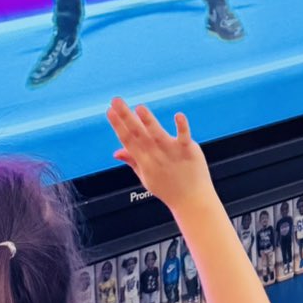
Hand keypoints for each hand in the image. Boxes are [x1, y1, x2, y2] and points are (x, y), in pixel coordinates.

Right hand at [108, 99, 213, 216]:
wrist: (192, 202)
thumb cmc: (169, 189)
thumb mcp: (146, 177)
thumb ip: (132, 161)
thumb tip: (116, 152)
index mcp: (144, 161)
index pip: (127, 140)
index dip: (117, 125)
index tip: (110, 111)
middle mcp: (155, 156)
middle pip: (138, 133)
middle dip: (125, 116)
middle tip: (115, 101)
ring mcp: (172, 153)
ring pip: (157, 134)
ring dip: (148, 121)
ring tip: (139, 107)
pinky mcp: (188, 151)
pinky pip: (184, 137)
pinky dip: (181, 126)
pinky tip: (178, 115)